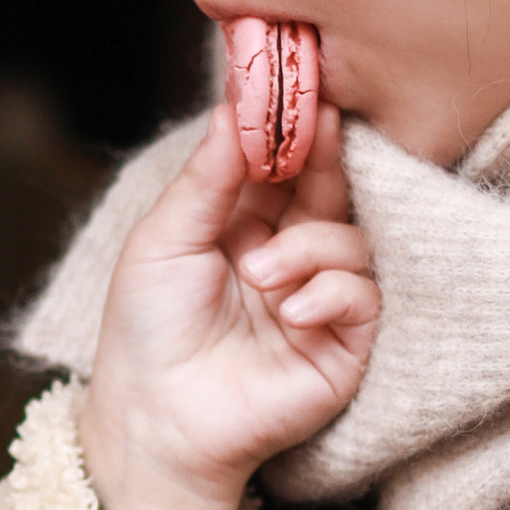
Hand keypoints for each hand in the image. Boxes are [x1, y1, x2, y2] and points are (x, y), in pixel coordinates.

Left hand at [78, 102, 378, 509]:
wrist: (157, 420)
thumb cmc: (146, 331)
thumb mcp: (166, 239)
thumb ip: (209, 175)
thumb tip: (233, 104)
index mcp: (243, 228)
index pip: (283, 166)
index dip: (294, 129)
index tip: (302, 89)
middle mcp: (287, 258)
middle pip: (328, 191)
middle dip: (324, 159)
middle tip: (320, 125)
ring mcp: (318, 302)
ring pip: (351, 242)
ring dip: (309, 249)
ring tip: (260, 276)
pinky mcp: (344, 347)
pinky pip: (363, 298)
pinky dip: (329, 294)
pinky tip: (289, 312)